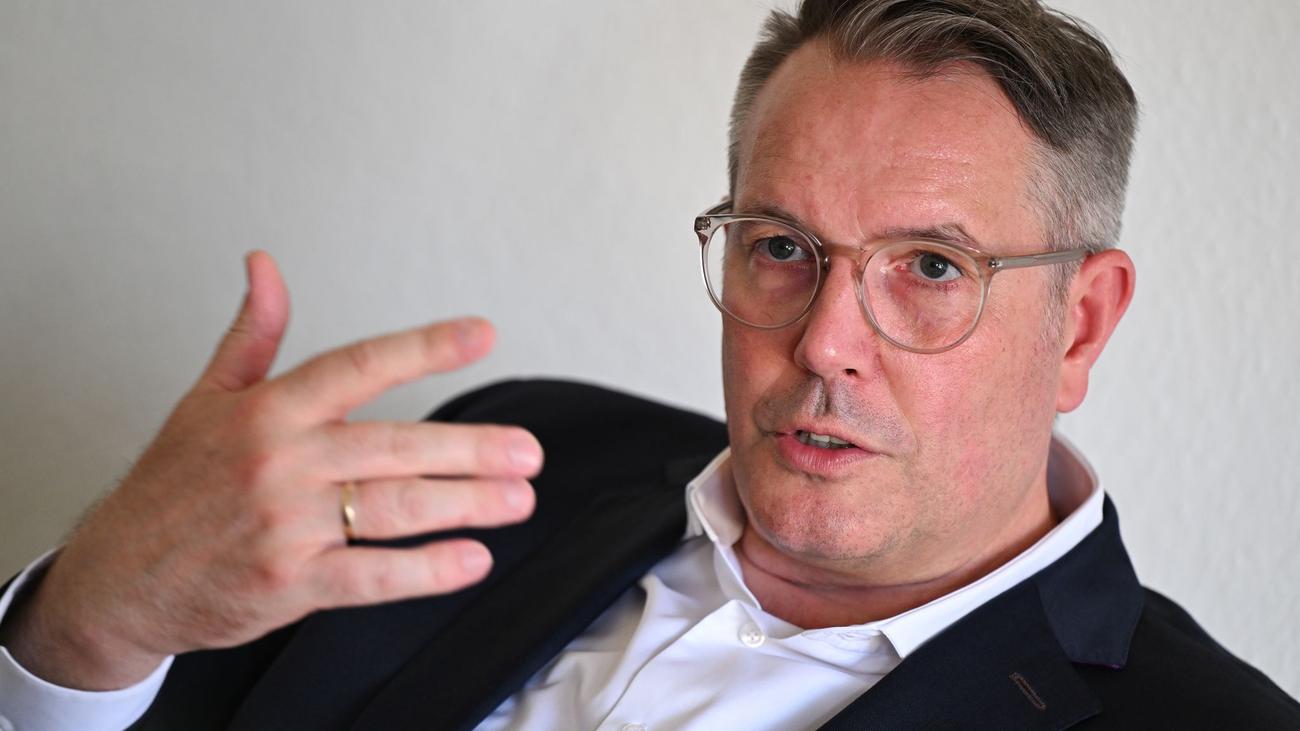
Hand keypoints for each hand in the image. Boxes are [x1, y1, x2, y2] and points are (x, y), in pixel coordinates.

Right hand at [0, 252, 540, 689]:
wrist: (116, 577)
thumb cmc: (170, 486)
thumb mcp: (204, 398)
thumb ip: (252, 334)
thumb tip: (265, 265)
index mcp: (267, 410)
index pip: (359, 365)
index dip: (424, 347)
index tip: (481, 334)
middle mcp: (280, 462)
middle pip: (396, 446)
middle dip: (472, 450)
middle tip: (527, 452)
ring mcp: (286, 525)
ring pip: (395, 509)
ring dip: (468, 505)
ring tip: (517, 500)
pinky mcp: (288, 583)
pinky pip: (372, 577)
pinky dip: (427, 571)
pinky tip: (471, 559)